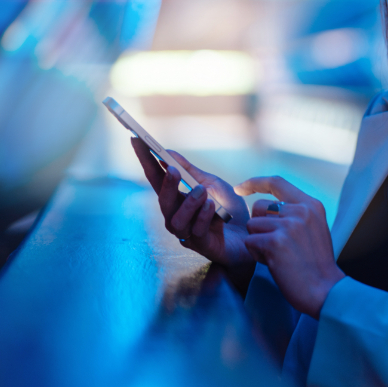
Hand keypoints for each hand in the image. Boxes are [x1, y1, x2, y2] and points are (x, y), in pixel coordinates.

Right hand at [131, 137, 252, 269]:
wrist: (251, 233)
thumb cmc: (229, 209)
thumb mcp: (211, 183)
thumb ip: (190, 171)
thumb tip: (168, 152)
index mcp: (177, 200)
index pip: (156, 179)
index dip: (145, 161)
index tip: (136, 141)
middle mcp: (177, 217)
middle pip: (162, 201)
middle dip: (166, 184)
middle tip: (172, 169)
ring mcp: (187, 233)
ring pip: (176, 220)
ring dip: (189, 202)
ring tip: (202, 191)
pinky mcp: (202, 246)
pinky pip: (197, 231)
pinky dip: (204, 216)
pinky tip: (212, 206)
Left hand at [236, 176, 343, 318]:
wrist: (325, 290)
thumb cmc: (317, 264)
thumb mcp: (315, 228)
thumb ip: (296, 214)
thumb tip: (268, 207)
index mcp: (311, 205)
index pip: (277, 182)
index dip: (255, 183)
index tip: (240, 188)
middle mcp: (300, 210)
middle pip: (258, 206)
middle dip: (258, 225)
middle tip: (274, 244)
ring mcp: (288, 225)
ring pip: (252, 225)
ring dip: (258, 242)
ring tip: (277, 256)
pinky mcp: (275, 242)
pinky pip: (250, 242)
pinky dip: (256, 255)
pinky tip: (274, 263)